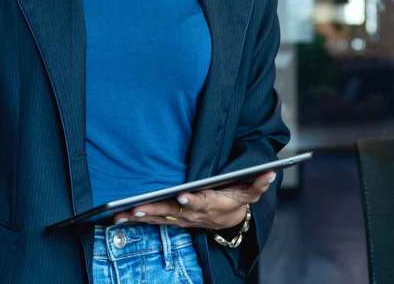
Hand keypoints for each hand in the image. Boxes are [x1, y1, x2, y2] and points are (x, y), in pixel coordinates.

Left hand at [111, 171, 275, 230]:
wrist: (231, 220)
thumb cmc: (237, 199)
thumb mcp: (252, 191)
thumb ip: (259, 182)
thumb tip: (270, 171)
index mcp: (214, 204)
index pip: (203, 201)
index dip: (194, 200)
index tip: (183, 196)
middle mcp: (197, 214)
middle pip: (176, 212)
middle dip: (158, 210)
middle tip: (140, 206)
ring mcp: (184, 219)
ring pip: (162, 218)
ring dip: (144, 216)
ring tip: (125, 213)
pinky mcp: (175, 220)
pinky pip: (156, 221)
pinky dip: (140, 219)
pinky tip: (122, 216)